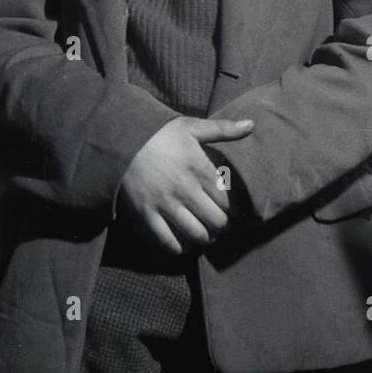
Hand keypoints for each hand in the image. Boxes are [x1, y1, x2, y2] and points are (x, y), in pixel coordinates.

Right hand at [118, 116, 254, 255]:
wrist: (120, 140)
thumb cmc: (158, 133)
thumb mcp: (191, 127)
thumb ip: (223, 129)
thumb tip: (251, 124)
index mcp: (199, 169)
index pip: (227, 201)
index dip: (232, 210)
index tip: (231, 211)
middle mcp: (185, 189)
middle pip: (216, 221)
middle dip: (221, 227)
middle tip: (220, 225)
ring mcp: (165, 203)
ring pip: (196, 234)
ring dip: (205, 239)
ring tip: (206, 235)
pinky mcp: (147, 213)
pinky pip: (166, 239)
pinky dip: (178, 247)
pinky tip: (183, 245)